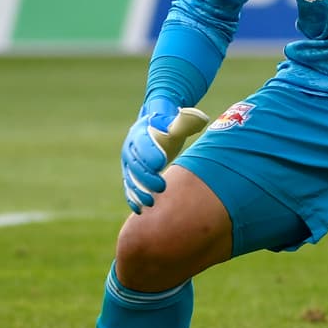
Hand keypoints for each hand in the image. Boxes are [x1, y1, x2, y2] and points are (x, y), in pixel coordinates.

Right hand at [121, 98, 209, 213]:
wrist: (155, 126)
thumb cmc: (169, 124)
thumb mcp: (176, 120)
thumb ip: (185, 120)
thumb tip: (198, 118)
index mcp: (141, 132)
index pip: (142, 142)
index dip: (150, 153)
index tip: (161, 162)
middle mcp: (130, 148)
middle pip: (135, 164)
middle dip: (146, 177)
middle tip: (162, 187)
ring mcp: (128, 162)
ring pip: (130, 178)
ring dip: (139, 192)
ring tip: (151, 203)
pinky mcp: (130, 174)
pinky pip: (129, 187)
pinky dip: (132, 198)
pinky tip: (139, 209)